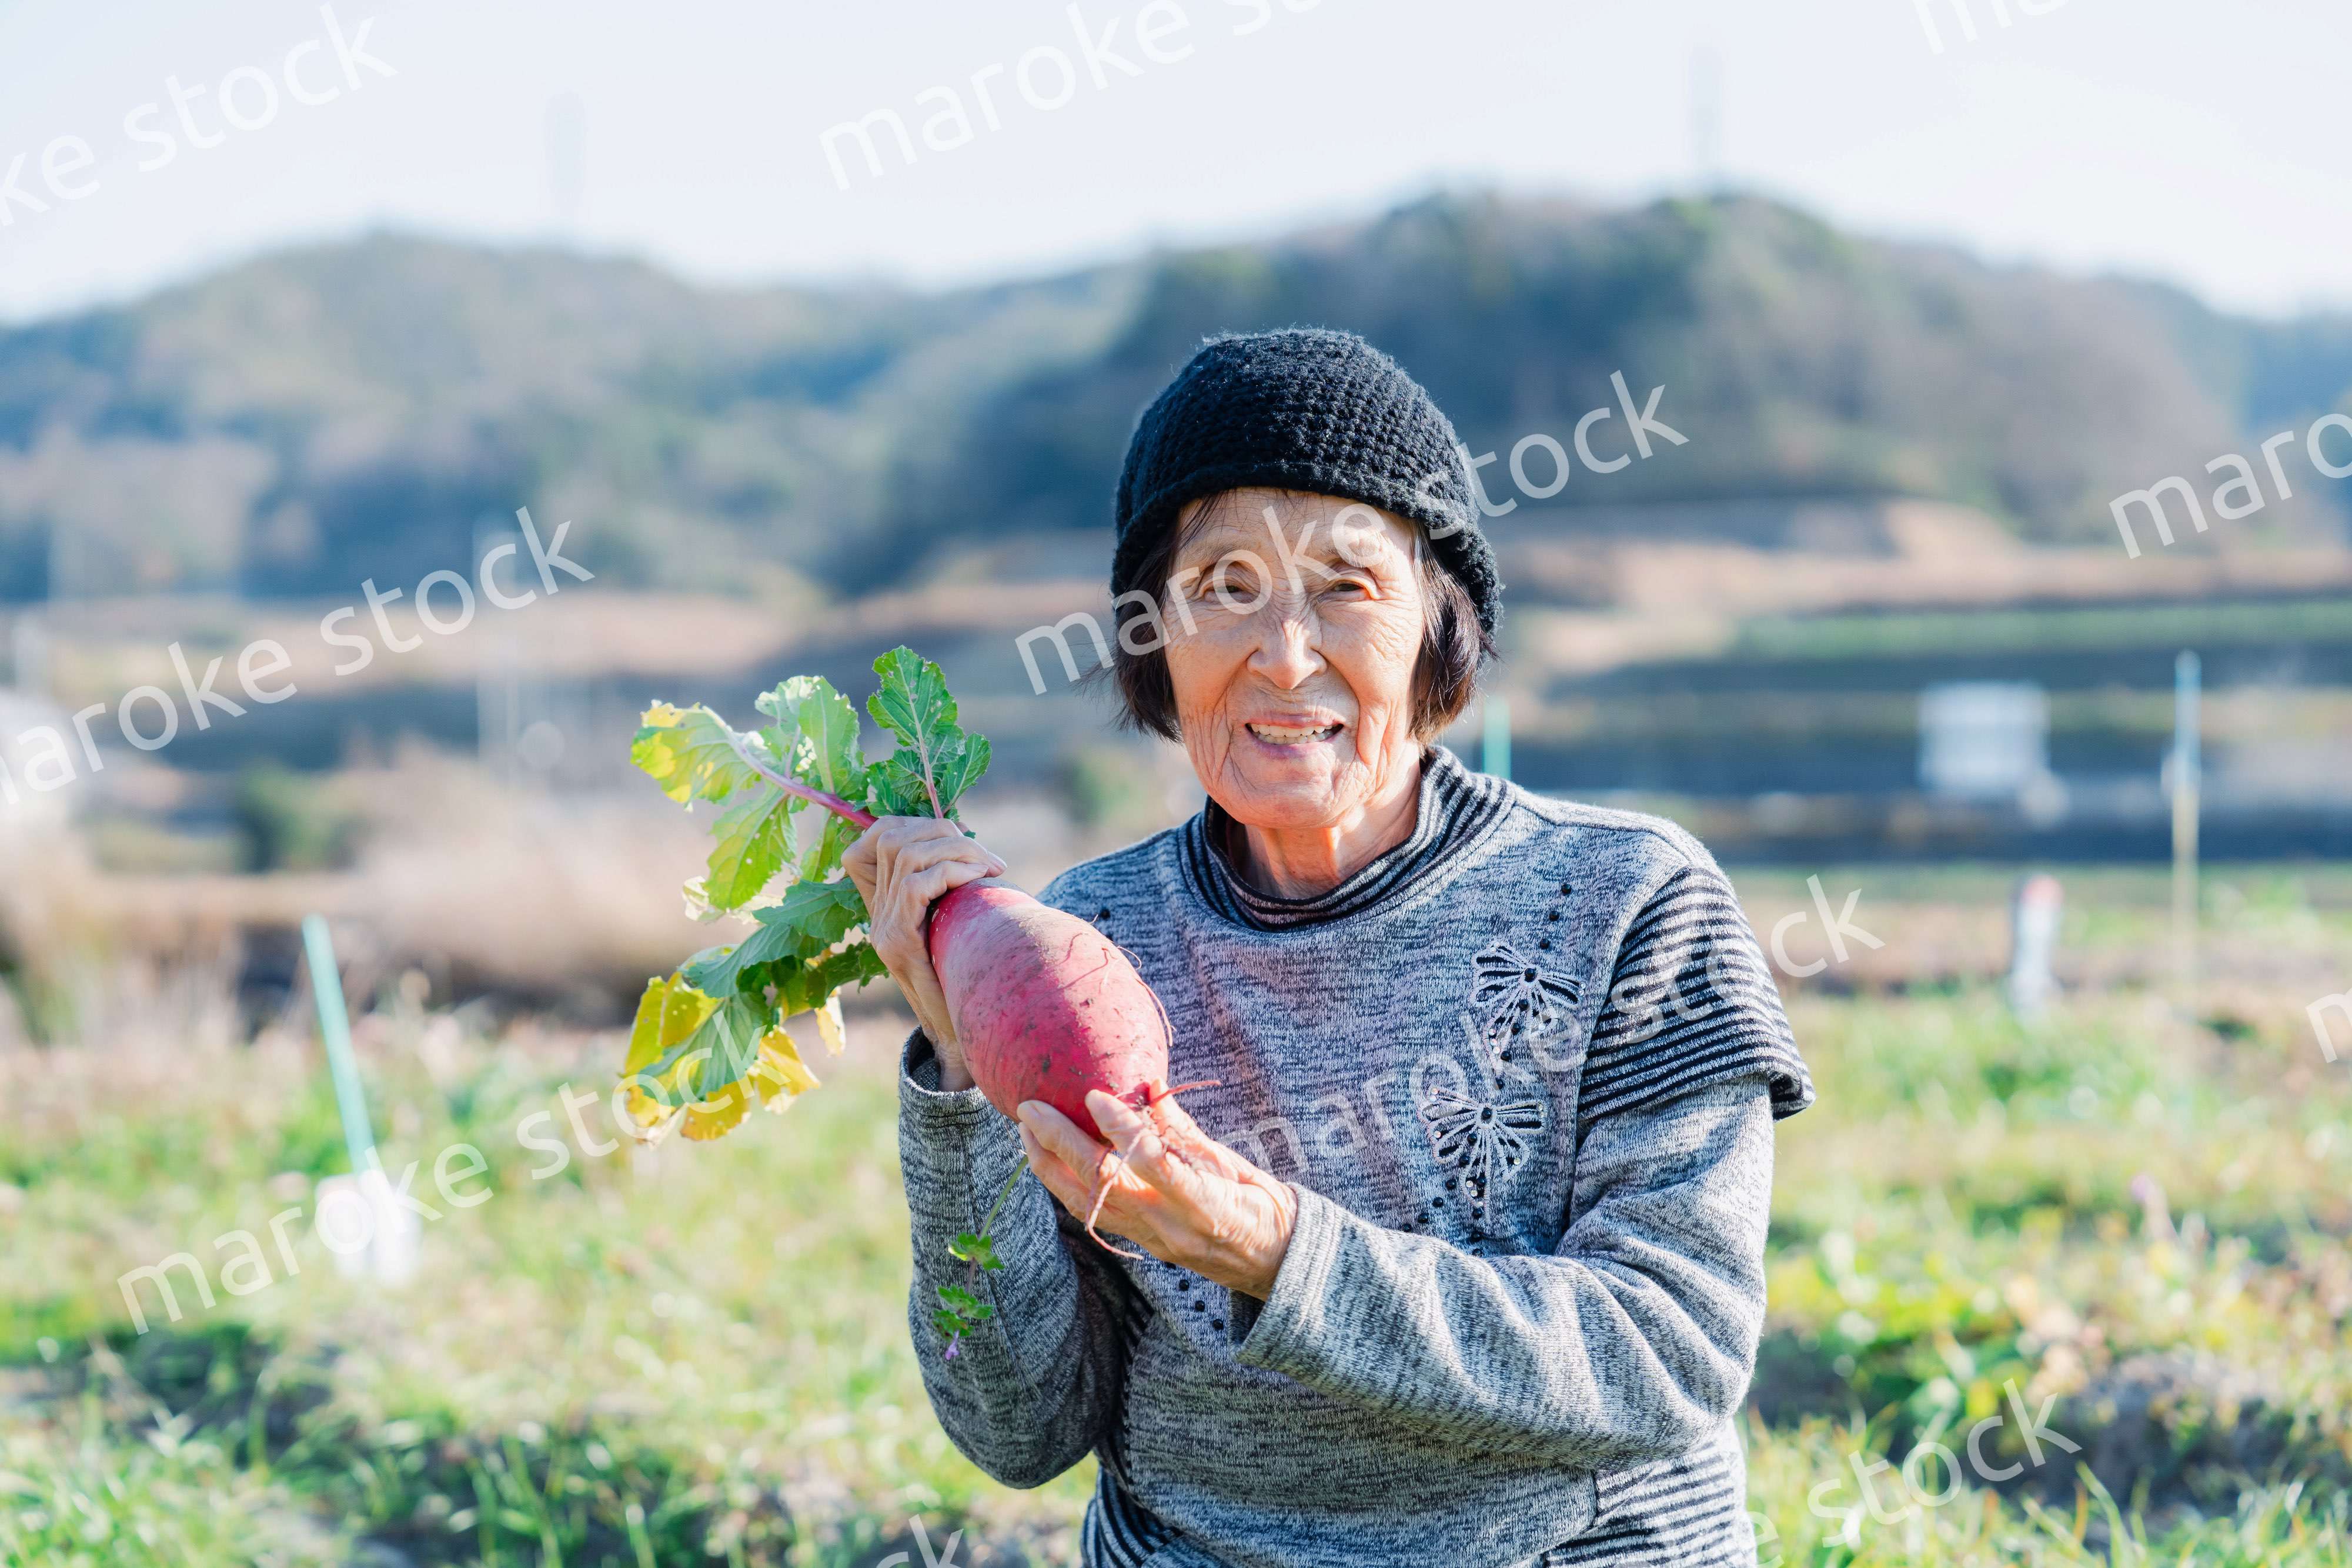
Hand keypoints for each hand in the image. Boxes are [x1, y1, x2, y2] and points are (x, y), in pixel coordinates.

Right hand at [842, 816, 1006, 1090]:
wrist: (961, 1038)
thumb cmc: (969, 977)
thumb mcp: (958, 923)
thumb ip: (953, 889)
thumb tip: (974, 845)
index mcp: (886, 904)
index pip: (875, 838)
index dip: (911, 822)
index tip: (957, 835)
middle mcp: (878, 913)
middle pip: (893, 836)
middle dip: (944, 831)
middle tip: (986, 856)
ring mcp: (884, 928)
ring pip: (907, 853)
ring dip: (957, 849)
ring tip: (990, 867)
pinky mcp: (898, 943)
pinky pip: (919, 883)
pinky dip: (953, 871)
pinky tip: (981, 880)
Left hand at [1017, 1084, 1298, 1299]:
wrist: (1272, 1264)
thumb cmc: (1261, 1205)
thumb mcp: (1231, 1162)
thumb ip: (1183, 1129)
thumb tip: (1146, 1083)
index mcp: (1205, 1203)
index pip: (1154, 1162)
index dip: (1121, 1128)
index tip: (1093, 1094)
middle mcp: (1170, 1226)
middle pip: (1102, 1183)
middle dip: (1059, 1143)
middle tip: (1030, 1107)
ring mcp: (1151, 1239)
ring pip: (1084, 1203)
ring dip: (1048, 1164)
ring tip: (1026, 1130)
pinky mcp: (1139, 1244)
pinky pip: (1092, 1213)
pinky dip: (1064, 1184)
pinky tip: (1049, 1158)